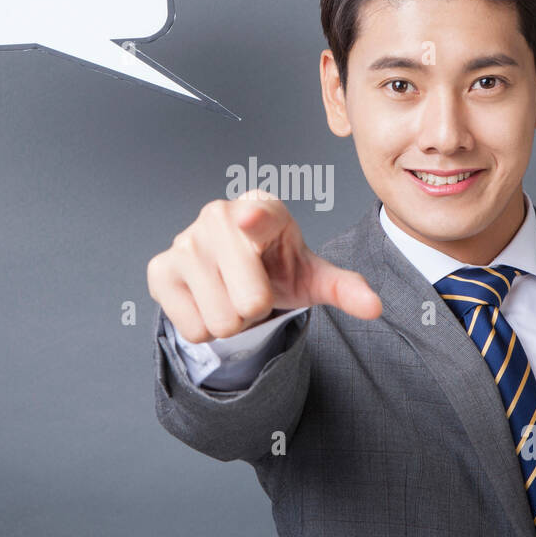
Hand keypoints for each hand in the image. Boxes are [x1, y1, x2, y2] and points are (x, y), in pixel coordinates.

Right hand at [147, 189, 382, 342]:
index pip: (260, 217)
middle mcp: (218, 215)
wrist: (231, 272)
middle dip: (257, 310)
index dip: (256, 222)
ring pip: (221, 321)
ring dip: (231, 321)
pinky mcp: (160, 268)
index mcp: (262, 208)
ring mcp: (185, 240)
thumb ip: (343, 287)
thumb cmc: (275, 266)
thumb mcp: (310, 276)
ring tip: (230, 294)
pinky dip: (204, 327)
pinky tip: (206, 300)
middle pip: (250, 301)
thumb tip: (374, 306)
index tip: (249, 220)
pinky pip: (192, 328)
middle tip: (253, 290)